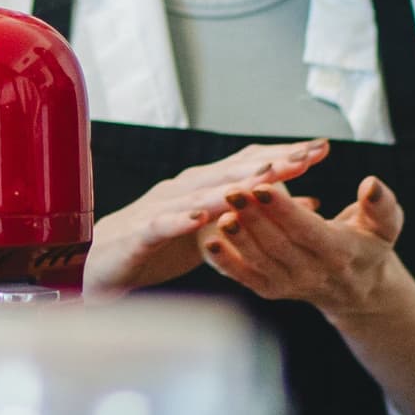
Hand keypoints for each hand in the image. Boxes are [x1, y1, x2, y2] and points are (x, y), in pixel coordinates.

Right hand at [86, 141, 328, 295]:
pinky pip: (162, 225)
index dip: (284, 156)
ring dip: (233, 184)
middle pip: (231, 172)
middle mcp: (181, 190)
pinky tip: (202, 215)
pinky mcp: (139, 236)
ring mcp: (159, 210)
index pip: (247, 166)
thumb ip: (252, 213)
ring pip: (201, 194)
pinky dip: (182, 219)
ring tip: (267, 176)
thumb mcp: (214, 233)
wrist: (93, 266)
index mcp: (200, 189)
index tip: (322, 148)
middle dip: (272, 162)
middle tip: (309, 153)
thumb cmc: (154, 248)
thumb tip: (307, 200)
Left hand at [203, 171, 407, 319]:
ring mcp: (290, 284)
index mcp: (340, 253)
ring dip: (237, 237)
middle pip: (278, 244)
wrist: (358, 288)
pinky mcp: (271, 290)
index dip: (284, 210)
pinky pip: (246, 277)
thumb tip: (371, 185)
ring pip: (259, 261)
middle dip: (253, 217)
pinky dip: (227, 263)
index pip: (308, 230)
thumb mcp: (385, 225)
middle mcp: (314, 273)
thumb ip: (381, 205)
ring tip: (219, 211)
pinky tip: (209, 243)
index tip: (263, 186)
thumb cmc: (369, 245)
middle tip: (232, 190)